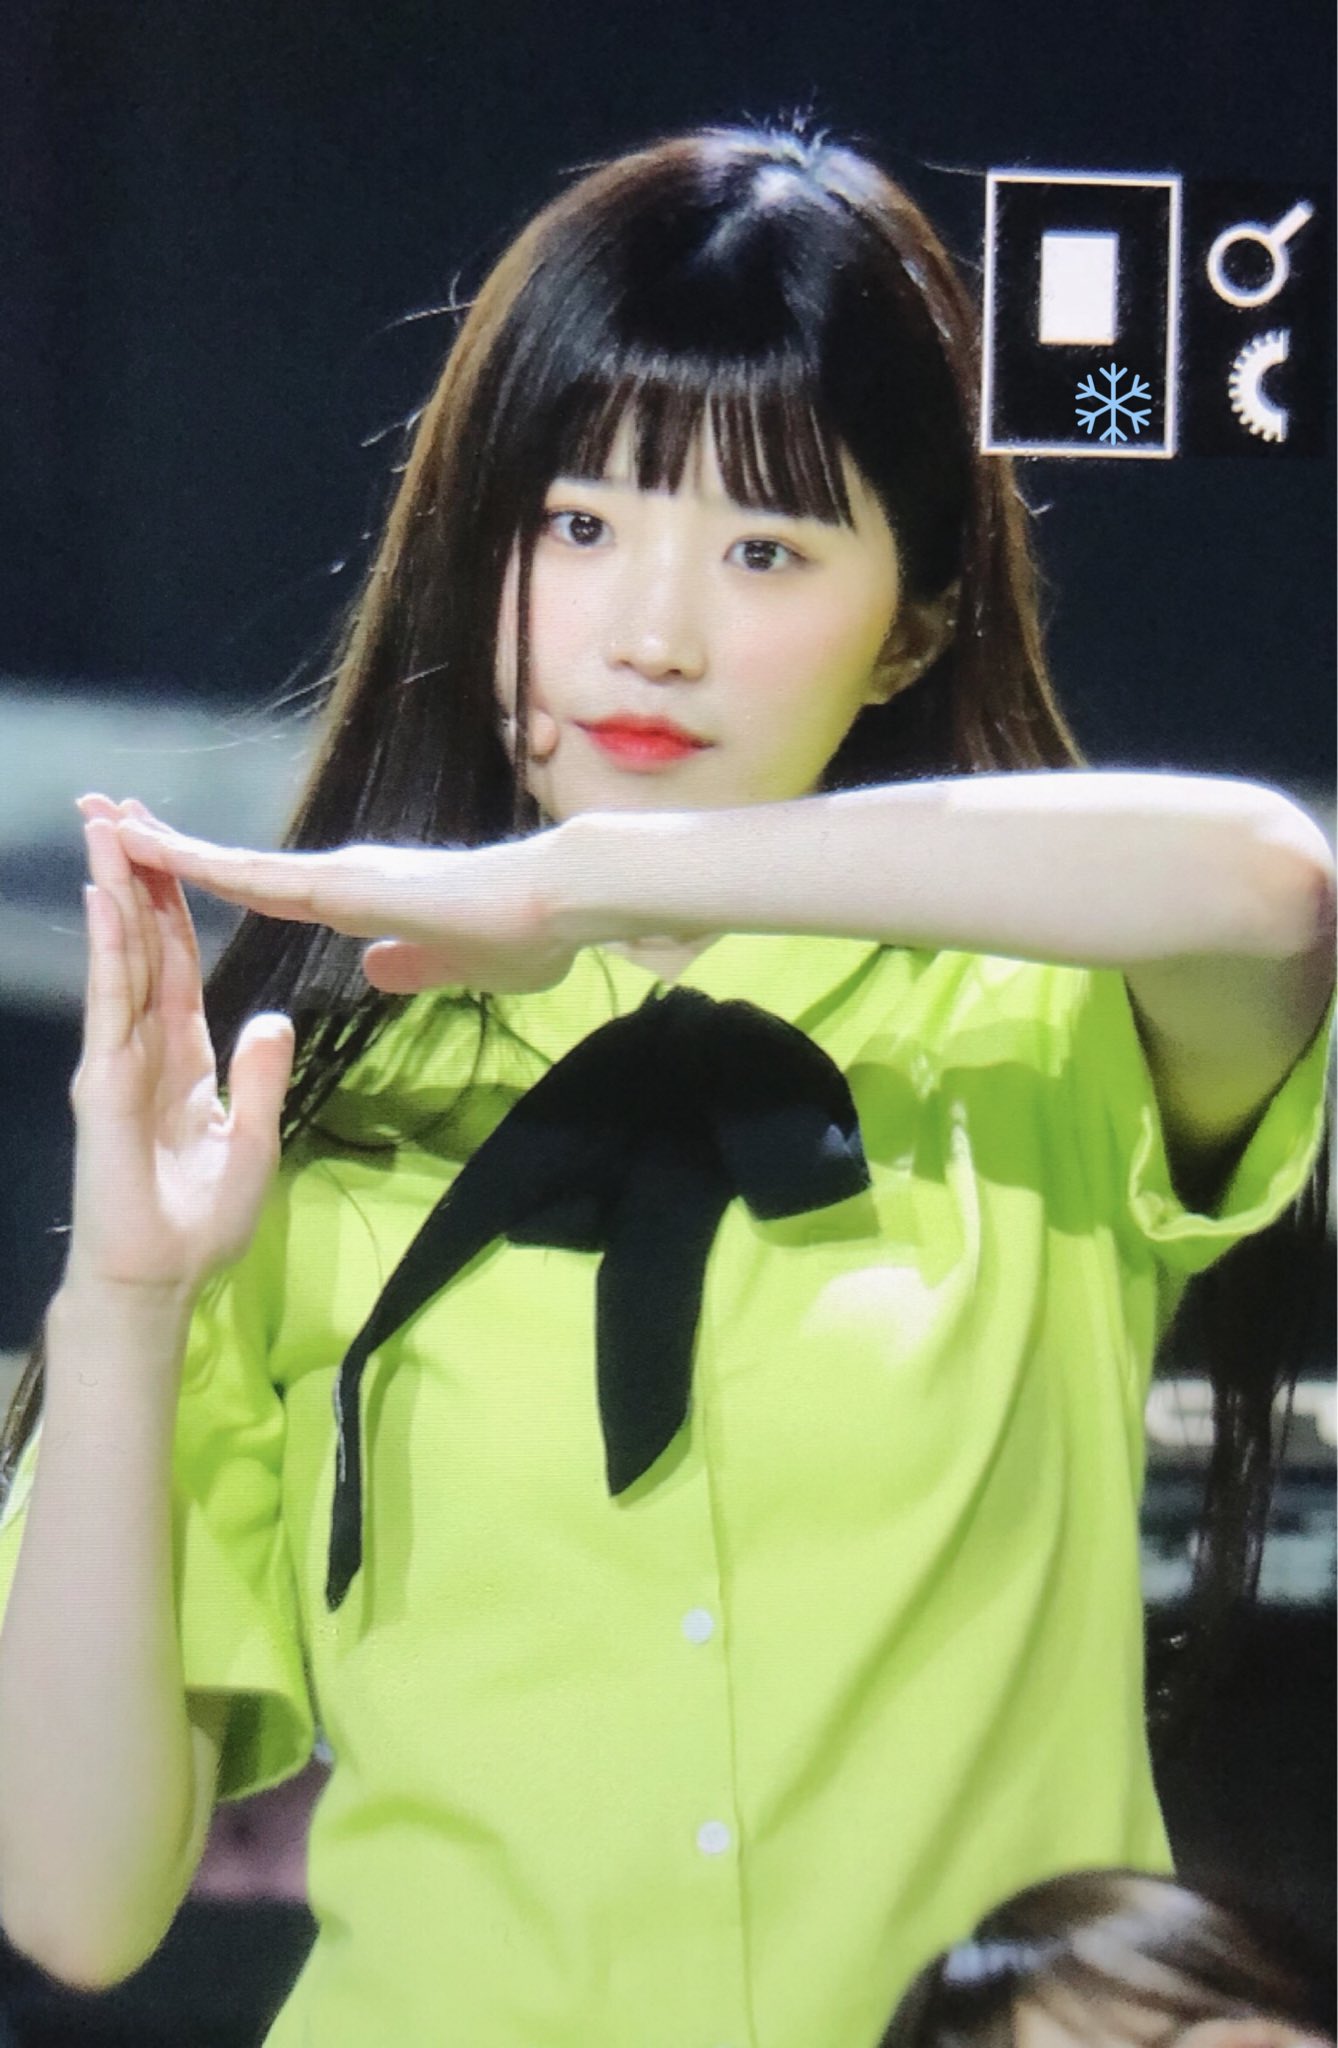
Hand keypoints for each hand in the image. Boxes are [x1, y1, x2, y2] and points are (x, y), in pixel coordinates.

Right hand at [64, 793, 295, 1299]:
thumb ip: (260, 1078)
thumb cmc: (199, 1224)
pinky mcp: (105, 1080)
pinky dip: (111, 947)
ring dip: (116, 891)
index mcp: (182, 1057)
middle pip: (143, 944)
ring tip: (107, 827)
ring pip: (120, 957)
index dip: (173, 905)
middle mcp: (144, 1046)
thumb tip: (272, 1020)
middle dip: (134, 875)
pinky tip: (108, 899)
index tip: (168, 848)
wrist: (159, 1281)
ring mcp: (118, 1059)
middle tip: (119, 807)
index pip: (176, 963)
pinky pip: (111, 1001)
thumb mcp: (252, 1141)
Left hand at [113, 810, 580, 995]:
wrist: (561, 903)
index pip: (269, 892)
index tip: (162, 862)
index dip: (213, 878)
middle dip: (168, 850)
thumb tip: (373, 970)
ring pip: (233, 866)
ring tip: (102, 820)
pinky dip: (198, 865)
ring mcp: (341, 878)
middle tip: (102, 815)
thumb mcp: (457, 968)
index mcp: (364, 900)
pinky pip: (255, 878)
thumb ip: (412, 966)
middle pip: (236, 869)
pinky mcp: (347, 886)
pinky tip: (152, 852)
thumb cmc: (528, 934)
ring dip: (165, 847)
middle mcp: (341, 879)